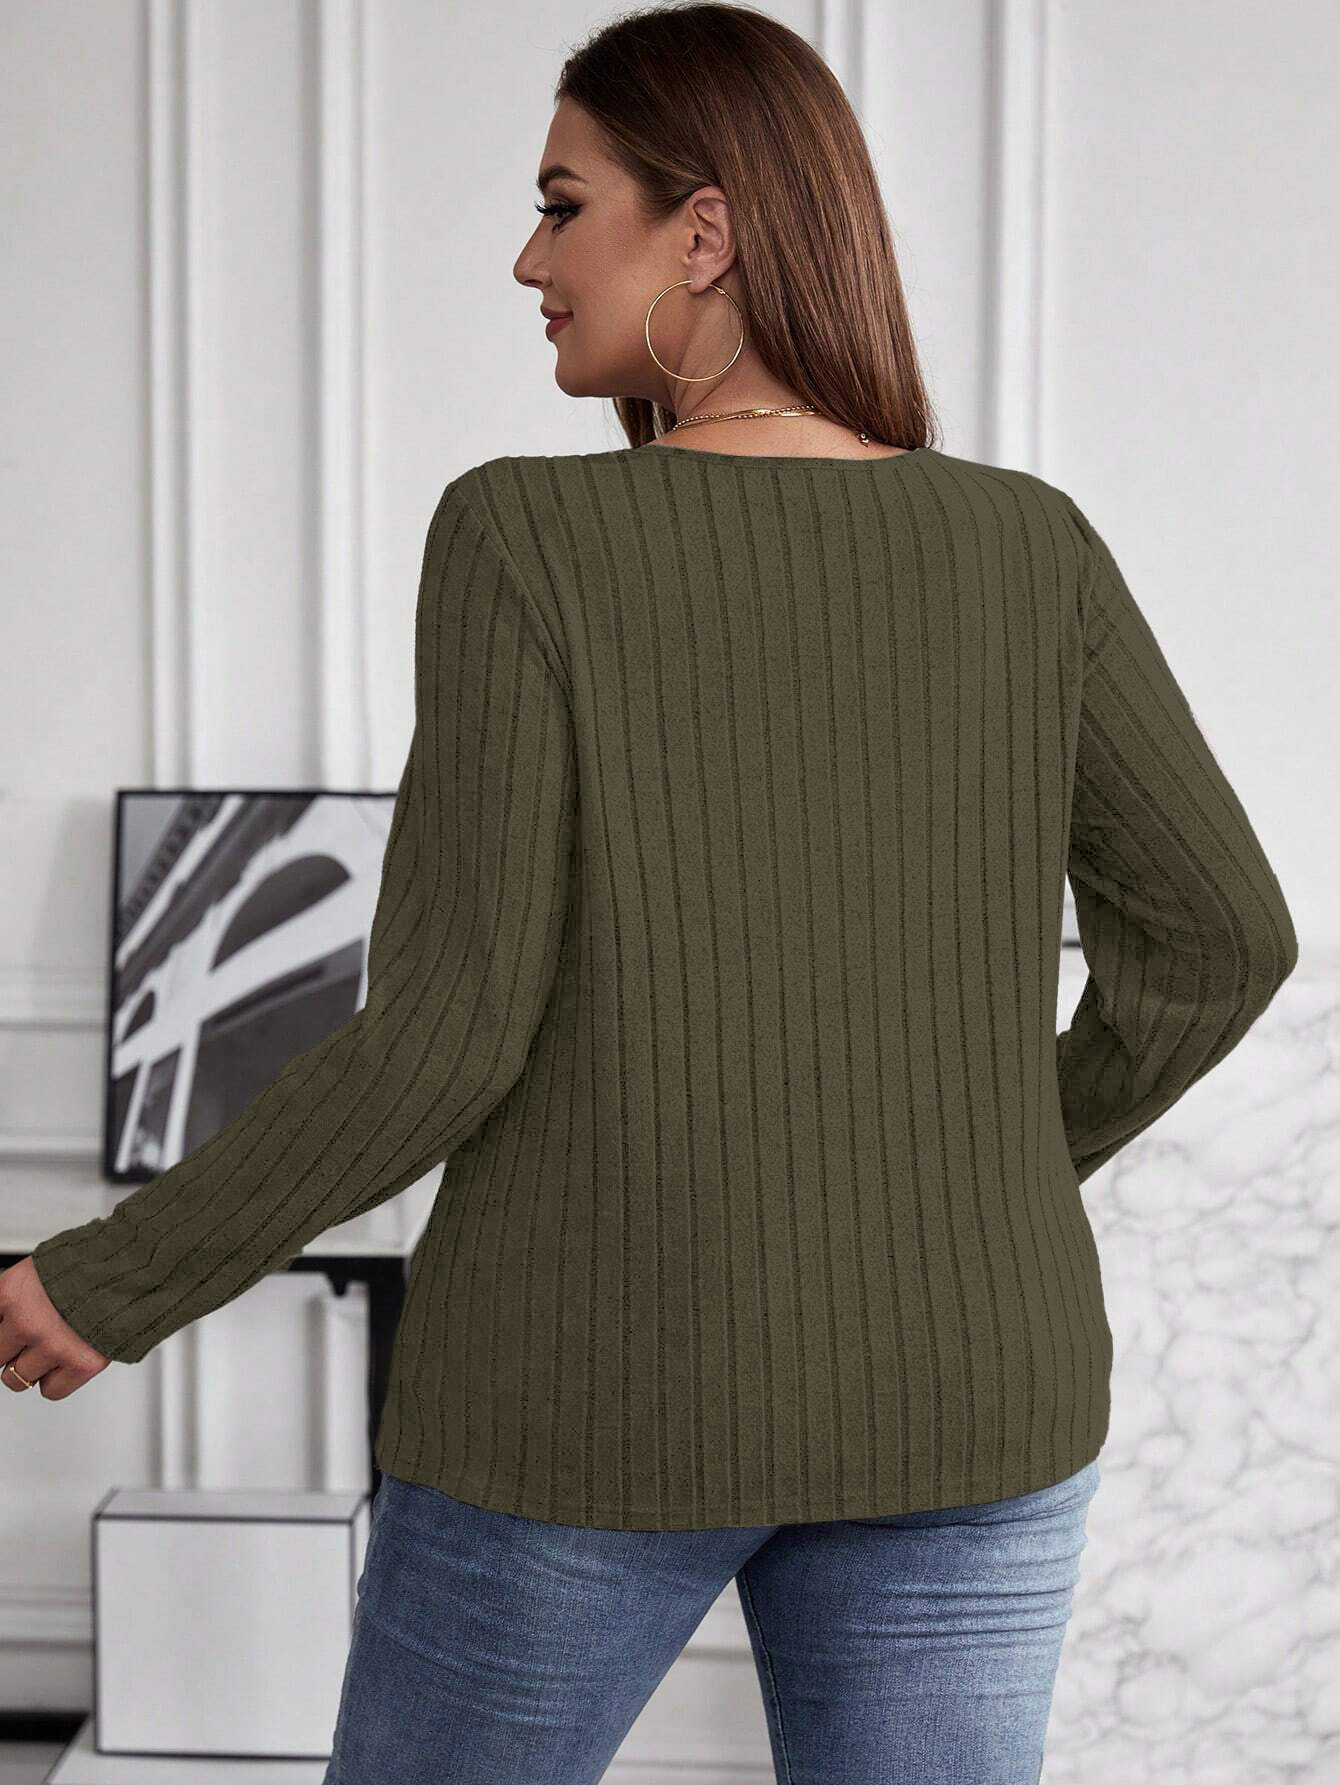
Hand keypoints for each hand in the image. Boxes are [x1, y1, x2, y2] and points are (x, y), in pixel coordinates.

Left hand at [0, 1256, 110, 1399]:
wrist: (136, 1269)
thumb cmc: (92, 1266)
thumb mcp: (38, 1271)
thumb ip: (11, 1299)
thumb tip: (3, 1322)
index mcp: (12, 1292)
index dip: (3, 1330)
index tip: (9, 1333)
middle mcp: (27, 1320)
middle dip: (12, 1349)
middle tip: (32, 1336)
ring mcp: (53, 1345)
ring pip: (16, 1379)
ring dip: (31, 1366)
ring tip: (51, 1346)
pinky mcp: (80, 1364)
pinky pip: (50, 1391)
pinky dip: (56, 1379)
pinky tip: (66, 1357)